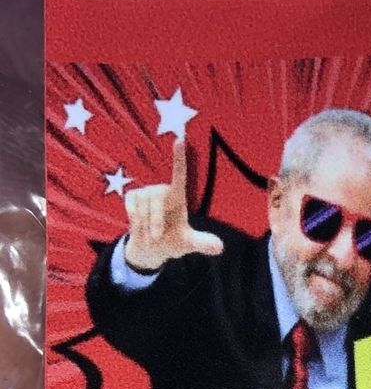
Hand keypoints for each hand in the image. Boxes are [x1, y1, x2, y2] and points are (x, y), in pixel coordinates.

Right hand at [123, 140, 223, 271]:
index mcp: (178, 196)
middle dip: (156, 222)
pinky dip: (135, 222)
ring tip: (150, 234)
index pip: (179, 173)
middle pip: (157, 200)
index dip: (179, 157)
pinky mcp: (132, 197)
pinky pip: (132, 208)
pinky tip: (139, 226)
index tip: (180, 138)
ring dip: (146, 226)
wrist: (150, 249)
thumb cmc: (172, 242)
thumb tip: (220, 248)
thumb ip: (202, 243)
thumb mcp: (188, 244)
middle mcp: (162, 190)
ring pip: (143, 207)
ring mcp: (146, 192)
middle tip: (157, 238)